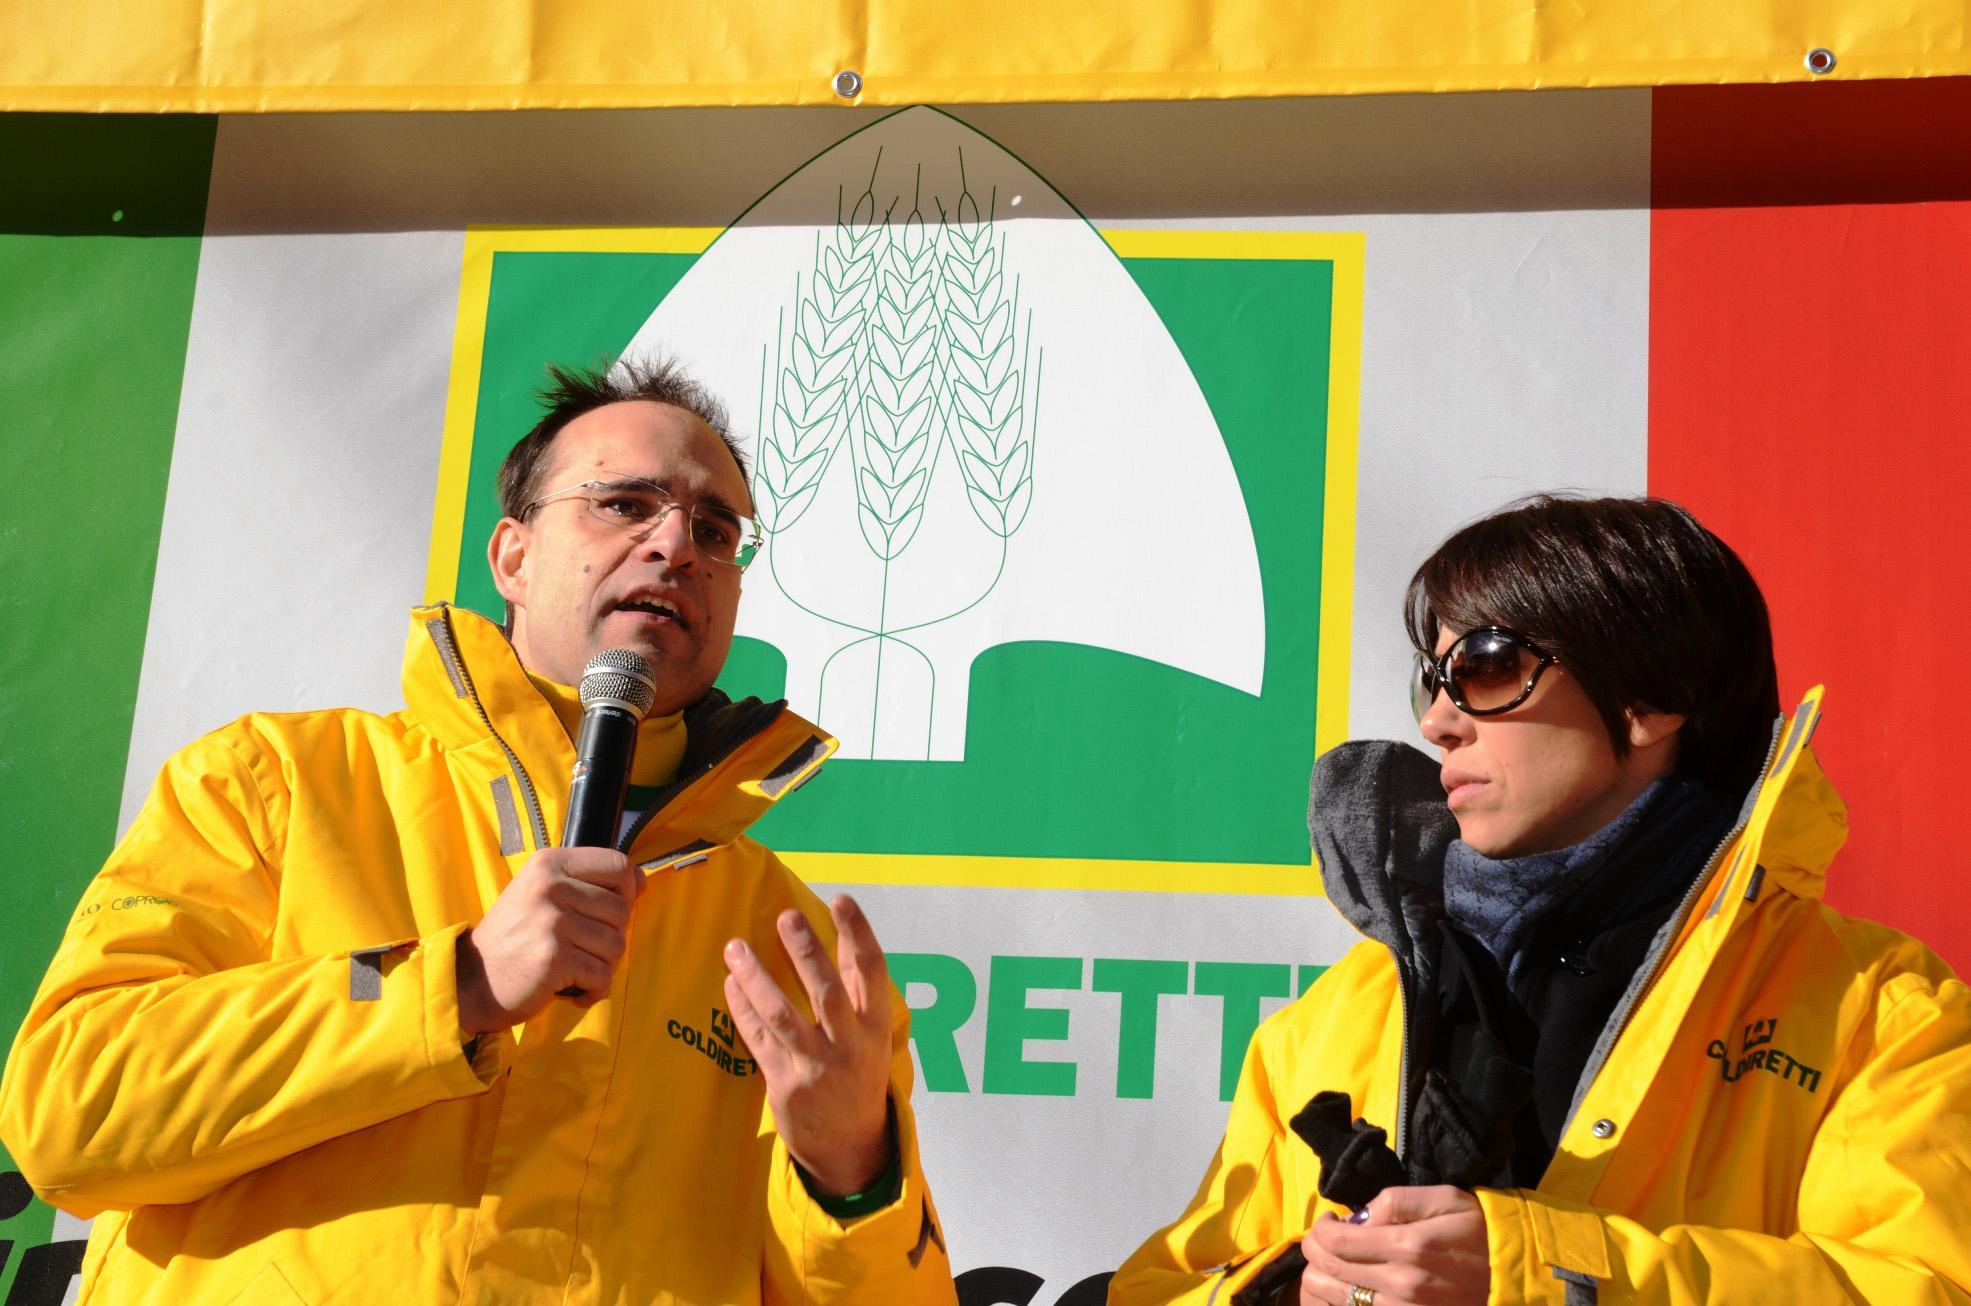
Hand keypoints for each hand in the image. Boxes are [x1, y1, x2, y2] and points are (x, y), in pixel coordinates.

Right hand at [455, 847, 644, 1032]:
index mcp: (549, 863)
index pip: (617, 864)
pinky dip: (593, 990)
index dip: (627, 890)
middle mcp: (550, 886)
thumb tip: (640, 881)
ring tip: (574, 970)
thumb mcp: (541, 894)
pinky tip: (572, 990)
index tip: (611, 912)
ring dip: (602, 966)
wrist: (471, 981)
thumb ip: (586, 883)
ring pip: (616, 945)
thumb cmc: (514, 939)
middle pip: (622, 909)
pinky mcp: (553, 958)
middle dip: (611, 937)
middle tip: (581, 951)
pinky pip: (602, 975)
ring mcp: (552, 921)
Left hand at [723, 895, 894, 1196]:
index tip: (841, 899)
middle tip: (786, 915)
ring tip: (735, 947)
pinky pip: (758, 1040)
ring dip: (756, 978)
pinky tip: (731, 984)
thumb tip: (842, 931)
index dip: (858, 933)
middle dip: (807, 951)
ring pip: (782, 1015)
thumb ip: (857, 987)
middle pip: (827, 991)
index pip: (872, 971)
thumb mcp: (871, 1032)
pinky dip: (742, 1010)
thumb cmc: (858, 1073)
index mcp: (875, 1026)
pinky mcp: (784, 1085)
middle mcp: (849, 1045)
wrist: (849, 1145)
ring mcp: (816, 1067)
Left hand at [1300, 1186, 1489, 1305]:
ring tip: (1338, 1264)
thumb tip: (1358, 1217)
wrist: (1512, 1279)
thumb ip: (1395, 1200)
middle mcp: (1400, 1285)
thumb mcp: (1444, 1199)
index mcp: (1408, 1247)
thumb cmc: (1477, 1233)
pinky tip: (1350, 1289)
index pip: (1334, 1242)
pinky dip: (1338, 1303)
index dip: (1321, 1228)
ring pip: (1331, 1299)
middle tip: (1329, 1239)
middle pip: (1326, 1270)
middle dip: (1315, 1250)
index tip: (1331, 1220)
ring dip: (1322, 1278)